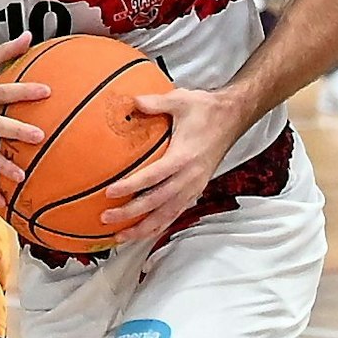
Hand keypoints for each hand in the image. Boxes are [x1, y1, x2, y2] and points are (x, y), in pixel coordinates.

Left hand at [98, 87, 250, 243]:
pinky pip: (175, 214)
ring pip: (166, 215)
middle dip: (130, 213)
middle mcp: (189, 177)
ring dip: (143, 228)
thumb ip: (155, 102)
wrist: (232, 118)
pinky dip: (158, 226)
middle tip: (106, 217)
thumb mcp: (180, 100)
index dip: (131, 186)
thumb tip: (132, 101)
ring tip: (120, 237)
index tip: (110, 193)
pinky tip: (143, 232)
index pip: (153, 176)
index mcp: (183, 157)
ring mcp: (194, 187)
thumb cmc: (206, 109)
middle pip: (157, 202)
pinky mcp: (196, 191)